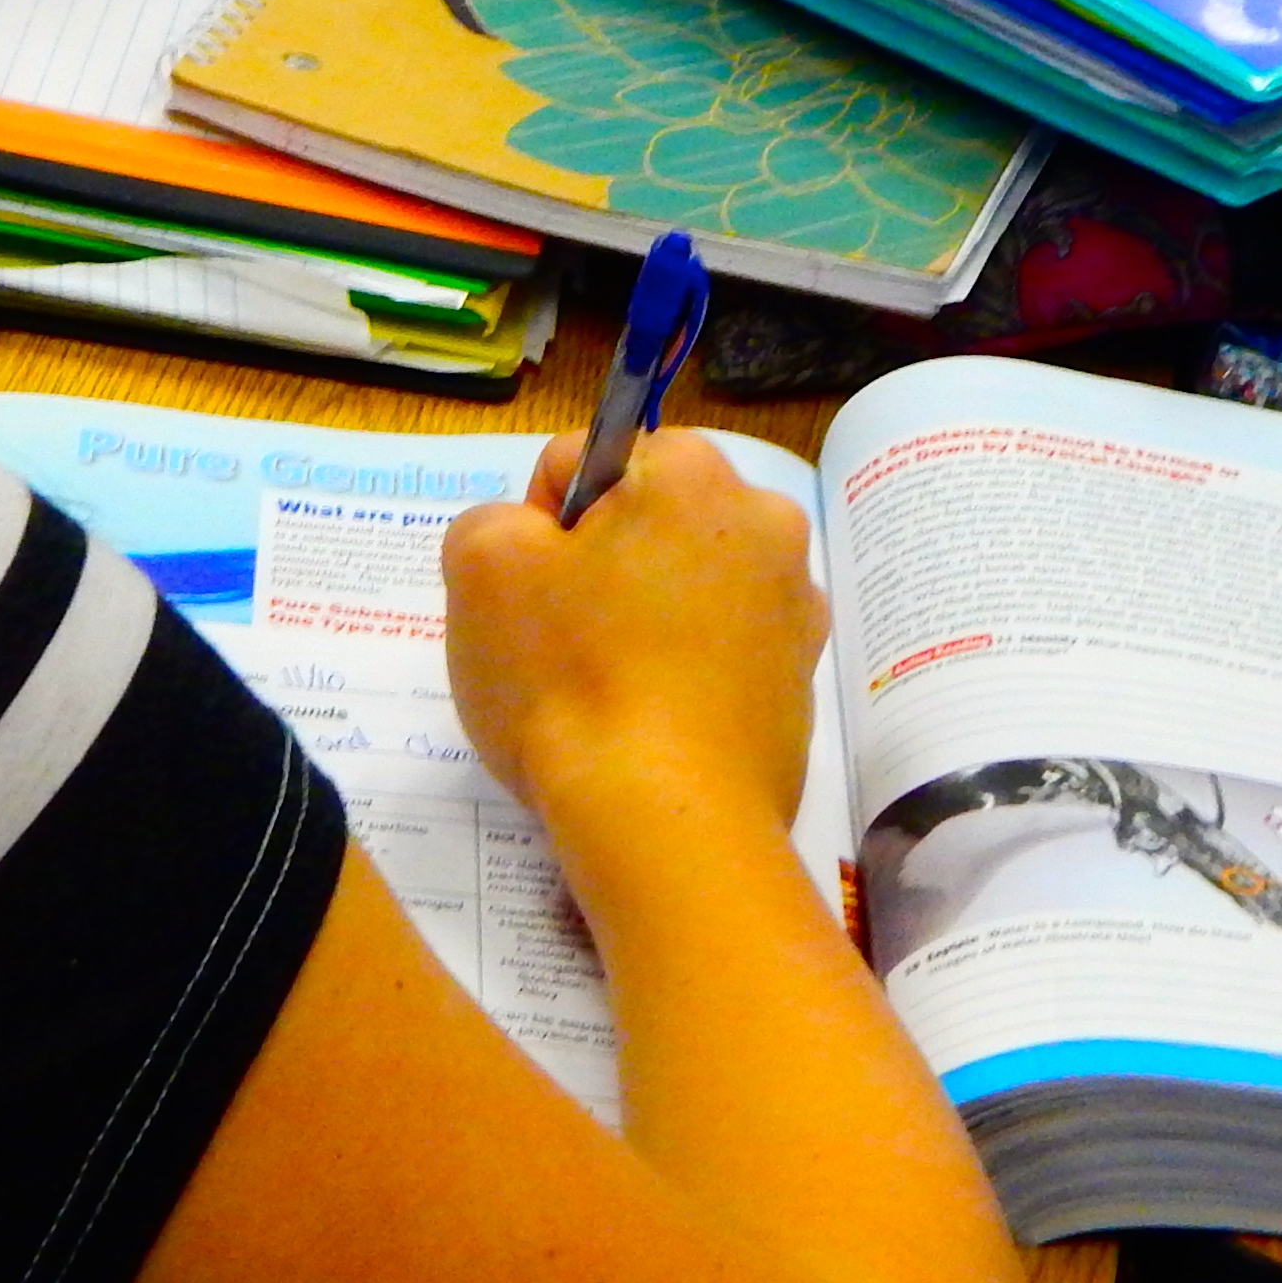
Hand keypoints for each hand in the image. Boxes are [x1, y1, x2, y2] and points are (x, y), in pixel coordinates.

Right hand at [444, 430, 824, 838]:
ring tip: (611, 691)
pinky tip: (656, 722)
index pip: (585, 461)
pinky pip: (724, 649)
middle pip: (647, 520)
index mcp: (691, 471)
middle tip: (565, 643)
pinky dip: (690, 670)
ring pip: (686, 584)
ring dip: (648, 616)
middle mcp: (764, 519)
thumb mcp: (480, 568)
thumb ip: (491, 518)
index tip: (534, 596)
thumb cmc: (569, 681)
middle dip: (602, 565)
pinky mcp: (802, 678)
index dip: (541, 526)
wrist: (667, 821)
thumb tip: (531, 535)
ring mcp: (795, 603)